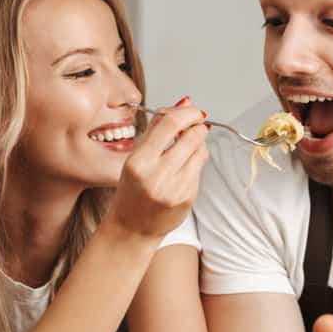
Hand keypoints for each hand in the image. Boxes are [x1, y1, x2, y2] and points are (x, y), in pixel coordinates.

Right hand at [106, 96, 208, 237]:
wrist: (132, 227)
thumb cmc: (132, 190)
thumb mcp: (135, 157)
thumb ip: (156, 129)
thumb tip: (182, 103)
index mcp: (139, 162)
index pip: (169, 125)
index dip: (187, 113)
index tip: (194, 110)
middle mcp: (157, 176)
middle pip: (190, 137)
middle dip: (198, 127)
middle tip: (198, 125)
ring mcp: (175, 189)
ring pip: (200, 153)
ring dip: (199, 144)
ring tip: (189, 148)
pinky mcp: (187, 199)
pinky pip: (199, 171)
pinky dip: (195, 165)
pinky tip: (183, 170)